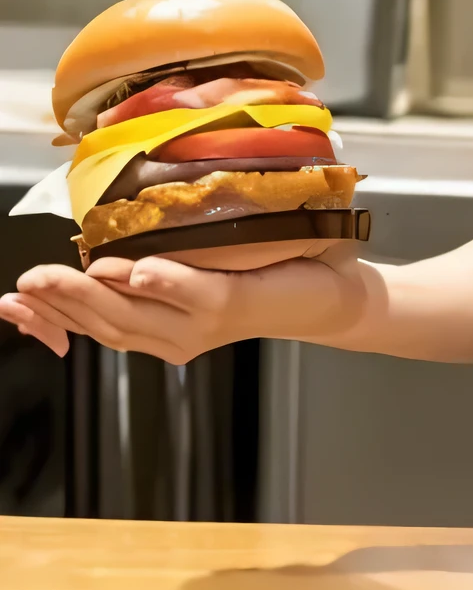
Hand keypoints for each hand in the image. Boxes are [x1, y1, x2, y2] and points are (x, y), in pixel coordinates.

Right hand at [0, 246, 368, 363]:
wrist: (324, 295)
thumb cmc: (258, 276)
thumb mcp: (196, 274)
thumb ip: (149, 273)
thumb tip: (100, 255)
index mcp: (157, 328)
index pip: (90, 327)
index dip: (46, 317)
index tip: (9, 302)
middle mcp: (172, 335)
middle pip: (104, 323)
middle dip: (58, 303)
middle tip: (24, 283)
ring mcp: (200, 323)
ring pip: (136, 314)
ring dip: (94, 294)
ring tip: (60, 275)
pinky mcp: (232, 302)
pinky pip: (192, 293)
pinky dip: (164, 282)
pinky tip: (138, 269)